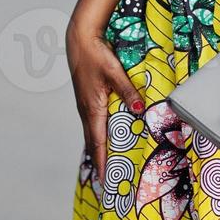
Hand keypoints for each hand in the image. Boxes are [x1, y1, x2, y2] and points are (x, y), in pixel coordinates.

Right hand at [66, 24, 144, 182]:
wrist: (79, 39)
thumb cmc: (95, 55)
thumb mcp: (114, 73)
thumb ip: (128, 92)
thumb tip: (140, 109)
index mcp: (92, 108)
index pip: (98, 142)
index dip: (102, 162)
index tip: (104, 180)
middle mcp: (86, 110)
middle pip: (93, 142)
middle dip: (100, 161)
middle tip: (107, 180)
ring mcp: (85, 104)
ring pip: (92, 133)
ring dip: (98, 149)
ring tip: (106, 164)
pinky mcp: (86, 98)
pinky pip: (92, 123)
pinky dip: (97, 135)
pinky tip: (103, 136)